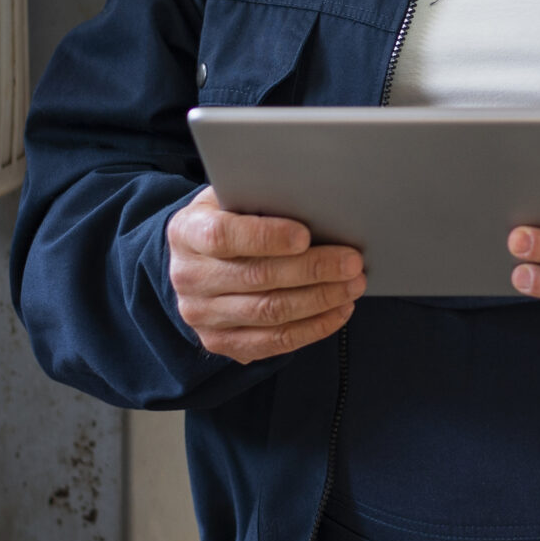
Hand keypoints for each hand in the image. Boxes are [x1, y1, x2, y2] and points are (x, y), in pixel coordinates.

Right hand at [166, 187, 366, 362]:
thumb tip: (313, 204)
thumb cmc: (228, 220)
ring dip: (320, 300)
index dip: (266, 237)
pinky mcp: (220, 342)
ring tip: (352, 285)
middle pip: (257, 277)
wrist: (198, 259)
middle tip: (352, 262)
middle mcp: (189, 277)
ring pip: (270, 312)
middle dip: (313, 270)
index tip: (305, 236)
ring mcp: (202, 315)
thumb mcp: (232, 198)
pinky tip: (338, 311)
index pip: (223, 236)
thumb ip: (261, 200)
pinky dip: (313, 327)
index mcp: (187, 233)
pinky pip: (273, 341)